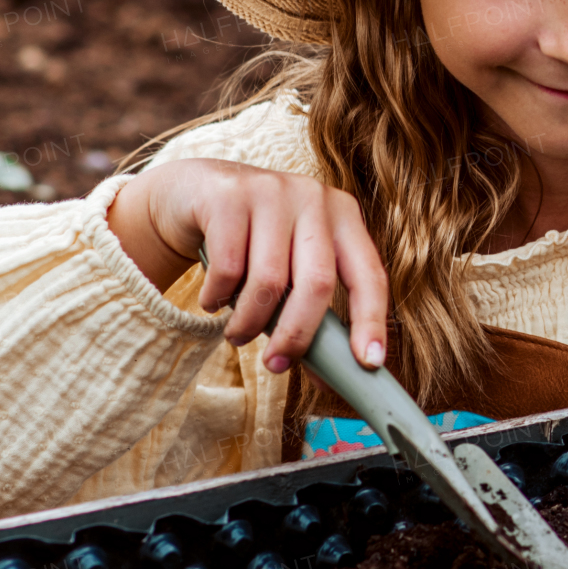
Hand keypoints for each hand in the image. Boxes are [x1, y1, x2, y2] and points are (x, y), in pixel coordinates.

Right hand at [107, 159, 389, 373]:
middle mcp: (314, 198)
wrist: (195, 191)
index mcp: (344, 216)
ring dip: (249, 323)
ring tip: (237, 335)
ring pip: (269, 281)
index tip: (369, 362)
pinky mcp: (230, 197)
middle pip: (318, 282)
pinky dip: (218, 298)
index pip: (369, 274)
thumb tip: (330, 377)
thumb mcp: (290, 265)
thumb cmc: (253, 241)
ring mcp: (272, 191)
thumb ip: (310, 310)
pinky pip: (228, 269)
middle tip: (277, 364)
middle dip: (297, 334)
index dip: (372, 320)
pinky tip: (213, 300)